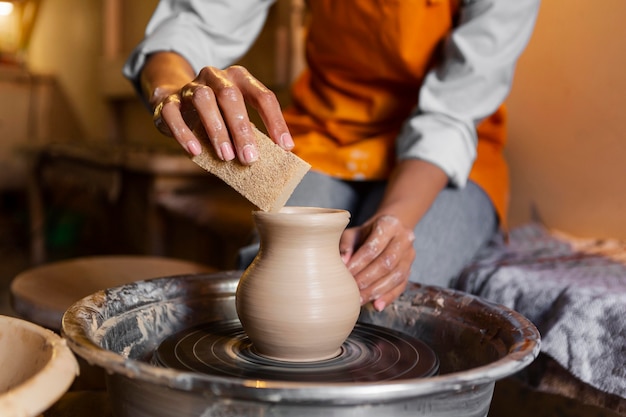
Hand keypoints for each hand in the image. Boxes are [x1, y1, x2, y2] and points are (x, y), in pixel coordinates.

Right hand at [151, 64, 292, 163]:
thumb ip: (252, 131)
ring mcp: (190, 87)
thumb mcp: (236, 116)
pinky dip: (184, 133)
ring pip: (203, 99)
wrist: (173, 98)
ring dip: (216, 129)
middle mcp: (215, 77)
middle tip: (250, 158)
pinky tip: (195, 152)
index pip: (263, 96)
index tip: (285, 147)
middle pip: (230, 96)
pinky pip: (173, 114)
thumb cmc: (216, 113)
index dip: (275, 122)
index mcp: (240, 78)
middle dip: (242, 129)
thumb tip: (276, 158)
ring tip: (226, 156)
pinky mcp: (168, 101)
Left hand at [339, 215, 415, 311]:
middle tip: (352, 290)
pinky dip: (389, 297)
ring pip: (397, 276)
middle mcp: (404, 239)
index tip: (346, 273)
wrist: (387, 231)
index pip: (374, 247)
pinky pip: (401, 286)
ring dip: (377, 290)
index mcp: (389, 225)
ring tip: (360, 299)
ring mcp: (410, 255)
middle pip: (387, 262)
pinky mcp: (410, 270)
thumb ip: (347, 245)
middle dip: (368, 279)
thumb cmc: (366, 233)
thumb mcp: (354, 233)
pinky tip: (376, 305)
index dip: (359, 262)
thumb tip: (342, 263)